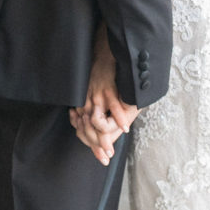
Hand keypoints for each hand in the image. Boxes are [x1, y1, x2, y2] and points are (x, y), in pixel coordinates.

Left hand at [68, 23, 139, 163]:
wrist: (104, 51)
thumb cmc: (102, 74)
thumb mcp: (95, 93)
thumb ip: (98, 110)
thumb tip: (105, 128)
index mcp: (84, 104)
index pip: (85, 130)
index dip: (92, 145)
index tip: (101, 158)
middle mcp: (87, 101)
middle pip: (89, 130)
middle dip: (98, 146)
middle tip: (107, 157)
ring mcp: (97, 95)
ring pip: (98, 121)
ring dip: (106, 137)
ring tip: (113, 149)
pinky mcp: (107, 88)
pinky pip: (113, 106)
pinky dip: (119, 118)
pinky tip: (124, 127)